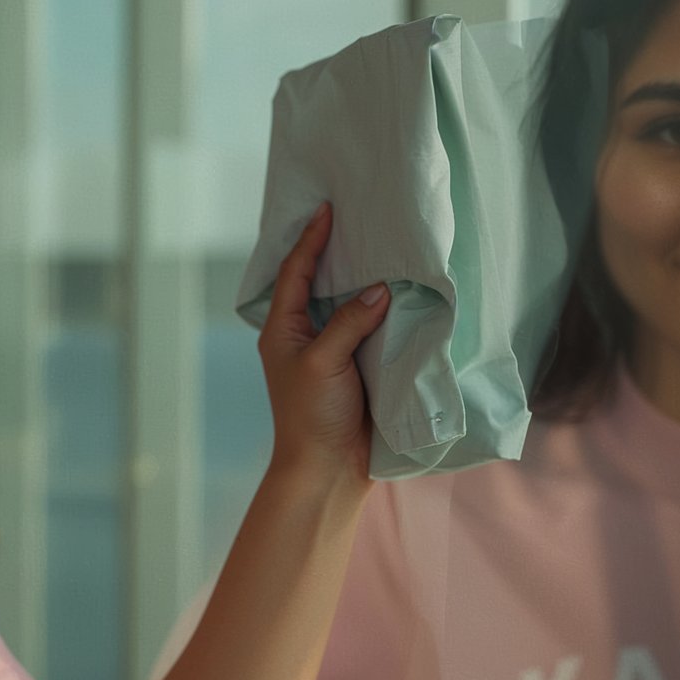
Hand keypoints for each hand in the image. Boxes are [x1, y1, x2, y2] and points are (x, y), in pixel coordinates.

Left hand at [257, 202, 389, 483]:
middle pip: (316, 283)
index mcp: (282, 330)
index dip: (309, 240)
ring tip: (378, 246)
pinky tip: (397, 292)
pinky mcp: (354, 368)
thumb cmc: (312, 416)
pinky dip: (378, 308)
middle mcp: (302, 336)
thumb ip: (349, 322)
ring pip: (343, 304)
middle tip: (353, 217)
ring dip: (358, 279)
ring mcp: (328, 352)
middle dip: (332, 252)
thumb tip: (380, 288)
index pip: (293, 273)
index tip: (326, 209)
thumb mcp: (324, 362)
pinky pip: (366, 328)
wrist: (327, 470)